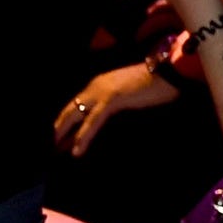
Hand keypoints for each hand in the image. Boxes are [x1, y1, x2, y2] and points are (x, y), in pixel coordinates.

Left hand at [52, 62, 178, 156]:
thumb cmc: (155, 83)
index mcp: (100, 82)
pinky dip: (83, 136)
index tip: (61, 136)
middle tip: (52, 146)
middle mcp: (97, 84)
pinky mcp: (111, 100)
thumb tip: (106, 115)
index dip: (66, 120)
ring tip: (57, 150)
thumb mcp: (129, 91)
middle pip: (71, 109)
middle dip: (59, 128)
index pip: (77, 103)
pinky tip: (77, 149)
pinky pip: (92, 121)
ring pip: (76, 115)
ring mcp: (103, 91)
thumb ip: (115, 100)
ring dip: (65, 134)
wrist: (170, 72)